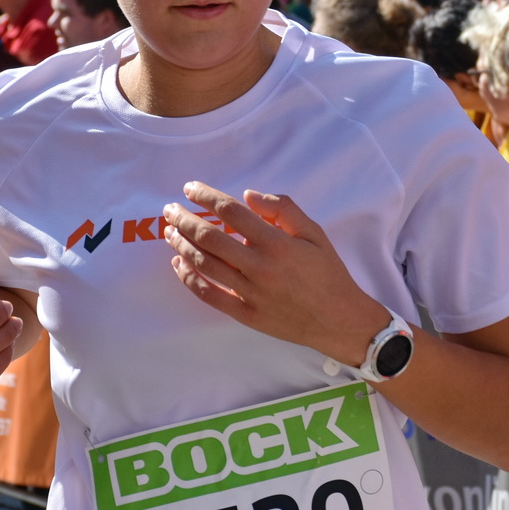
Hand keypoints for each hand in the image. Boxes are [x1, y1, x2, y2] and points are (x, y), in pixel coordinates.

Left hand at [163, 183, 385, 363]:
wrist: (339, 320)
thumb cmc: (328, 273)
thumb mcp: (315, 234)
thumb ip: (284, 210)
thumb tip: (248, 196)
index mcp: (278, 244)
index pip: (231, 213)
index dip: (207, 197)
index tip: (190, 188)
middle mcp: (260, 267)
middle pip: (210, 237)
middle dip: (184, 219)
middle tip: (169, 209)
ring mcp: (251, 293)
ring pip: (204, 265)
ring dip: (182, 245)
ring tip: (170, 232)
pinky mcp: (246, 315)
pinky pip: (209, 295)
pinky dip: (189, 279)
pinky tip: (179, 264)